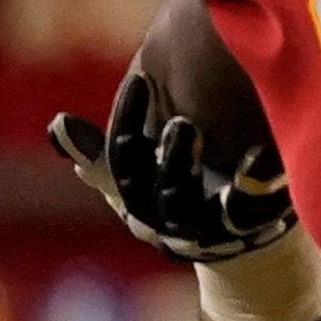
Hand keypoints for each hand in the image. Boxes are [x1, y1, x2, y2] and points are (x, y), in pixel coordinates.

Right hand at [50, 74, 295, 263]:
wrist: (241, 241)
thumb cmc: (179, 194)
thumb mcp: (140, 172)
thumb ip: (100, 151)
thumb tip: (58, 125)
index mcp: (140, 197)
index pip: (124, 160)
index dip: (128, 120)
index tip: (141, 79)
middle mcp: (168, 219)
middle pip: (159, 191)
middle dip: (167, 158)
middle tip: (181, 121)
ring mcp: (207, 229)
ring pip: (192, 205)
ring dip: (191, 168)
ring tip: (199, 130)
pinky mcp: (248, 229)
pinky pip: (249, 210)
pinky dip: (256, 181)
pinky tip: (262, 152)